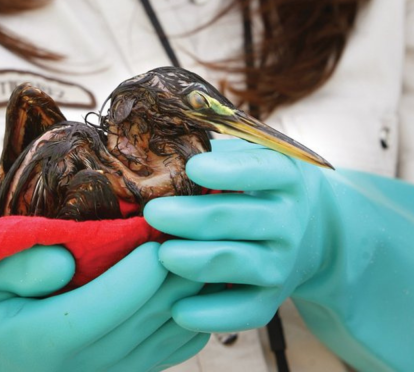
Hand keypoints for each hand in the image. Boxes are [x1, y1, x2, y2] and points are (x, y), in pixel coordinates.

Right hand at [0, 242, 208, 371]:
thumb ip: (20, 267)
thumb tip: (67, 261)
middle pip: (154, 315)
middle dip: (181, 265)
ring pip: (172, 336)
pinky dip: (188, 315)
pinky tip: (184, 279)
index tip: (165, 222)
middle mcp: (82, 369)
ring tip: (193, 241)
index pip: (119, 301)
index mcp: (46, 341)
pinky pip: (169, 353)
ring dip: (190, 288)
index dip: (150, 260)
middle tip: (192, 220)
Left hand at [144, 140, 327, 332]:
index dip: (226, 171)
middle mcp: (289, 220)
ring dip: (195, 261)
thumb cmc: (261, 182)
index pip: (259, 170)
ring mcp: (283, 262)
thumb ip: (217, 152)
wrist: (314, 229)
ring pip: (235, 263)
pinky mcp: (272, 300)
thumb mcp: (254, 155)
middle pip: (235, 218)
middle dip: (190, 217)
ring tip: (160, 254)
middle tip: (152, 212)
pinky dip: (210, 315)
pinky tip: (177, 310)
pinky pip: (242, 311)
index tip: (192, 168)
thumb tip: (161, 151)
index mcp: (286, 175)